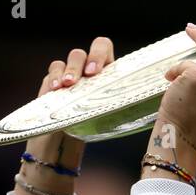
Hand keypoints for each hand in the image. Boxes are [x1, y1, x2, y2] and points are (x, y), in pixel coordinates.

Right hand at [14, 36, 114, 194]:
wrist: (61, 147)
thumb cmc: (88, 132)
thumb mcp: (105, 117)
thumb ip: (115, 104)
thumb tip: (143, 101)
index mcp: (103, 72)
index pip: (103, 47)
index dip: (99, 54)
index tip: (95, 73)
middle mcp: (85, 70)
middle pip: (84, 52)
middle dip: (84, 61)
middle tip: (86, 76)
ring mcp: (68, 74)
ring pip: (69, 59)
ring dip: (69, 69)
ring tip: (66, 85)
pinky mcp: (52, 83)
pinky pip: (53, 71)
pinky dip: (53, 78)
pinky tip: (54, 90)